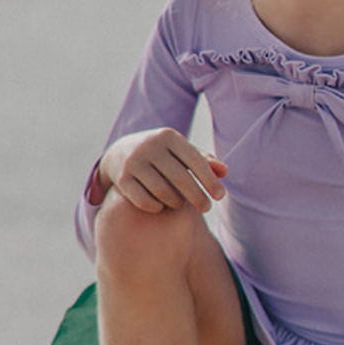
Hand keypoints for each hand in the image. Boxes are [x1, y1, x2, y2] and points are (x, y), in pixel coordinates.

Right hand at [98, 129, 227, 214]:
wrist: (119, 153)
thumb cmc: (161, 154)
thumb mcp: (181, 152)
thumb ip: (204, 161)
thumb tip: (225, 171)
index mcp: (168, 136)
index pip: (195, 160)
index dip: (210, 180)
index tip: (220, 196)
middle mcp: (149, 146)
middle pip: (180, 178)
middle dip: (197, 196)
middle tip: (206, 208)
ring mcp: (133, 162)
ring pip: (162, 191)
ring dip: (176, 202)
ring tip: (181, 205)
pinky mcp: (121, 178)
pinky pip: (144, 201)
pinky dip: (156, 207)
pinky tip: (161, 207)